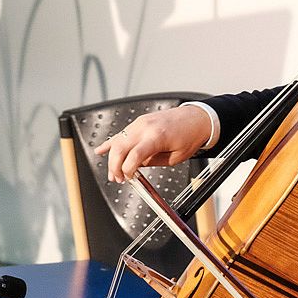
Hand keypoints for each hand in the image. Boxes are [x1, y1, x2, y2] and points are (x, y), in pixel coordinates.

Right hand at [93, 106, 211, 182]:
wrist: (197, 118)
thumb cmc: (190, 137)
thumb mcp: (175, 157)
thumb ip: (153, 161)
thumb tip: (136, 166)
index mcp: (156, 136)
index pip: (134, 155)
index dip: (127, 170)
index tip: (128, 179)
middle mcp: (145, 127)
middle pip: (120, 148)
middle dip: (115, 166)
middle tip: (118, 179)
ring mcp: (140, 123)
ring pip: (117, 141)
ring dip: (112, 158)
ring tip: (113, 173)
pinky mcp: (139, 122)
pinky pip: (121, 133)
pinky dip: (110, 143)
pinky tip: (100, 150)